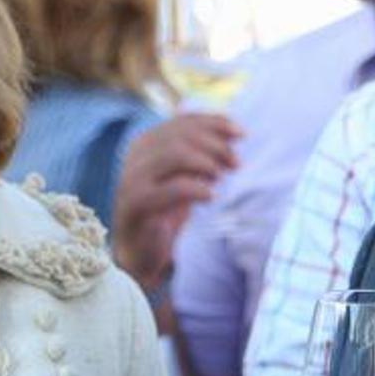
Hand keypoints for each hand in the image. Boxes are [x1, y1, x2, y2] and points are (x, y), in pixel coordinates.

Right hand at [112, 113, 240, 288]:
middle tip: (236, 164)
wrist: (139, 254)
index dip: (214, 122)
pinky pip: (170, 188)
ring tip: (221, 178)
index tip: (242, 133)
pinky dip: (197, 188)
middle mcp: (135, 156)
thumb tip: (232, 133)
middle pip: (180, 135)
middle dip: (215, 145)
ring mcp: (132, 179)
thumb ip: (199, 156)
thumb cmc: (166, 215)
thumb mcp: (185, 178)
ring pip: (173, 154)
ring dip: (206, 163)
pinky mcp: (135, 205)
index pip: (182, 121)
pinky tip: (211, 196)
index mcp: (146, 144)